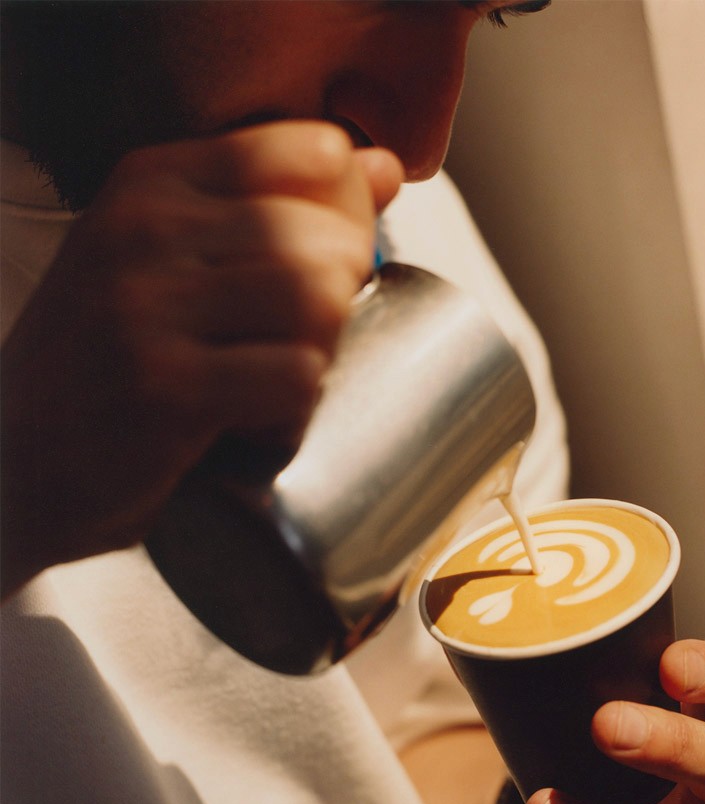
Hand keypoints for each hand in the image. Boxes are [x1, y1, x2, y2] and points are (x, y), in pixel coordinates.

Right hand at [1, 121, 403, 597]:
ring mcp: (150, 304)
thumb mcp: (168, 265)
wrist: (14, 465)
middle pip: (329, 238)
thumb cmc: (105, 370)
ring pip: (319, 302)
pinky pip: (297, 379)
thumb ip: (272, 212)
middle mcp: (147, 228)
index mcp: (154, 180)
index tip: (322, 277)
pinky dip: (296, 417)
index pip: (313, 154)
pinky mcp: (166, 385)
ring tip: (272, 392)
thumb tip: (385, 169)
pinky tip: (254, 430)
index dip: (350, 222)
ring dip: (319, 360)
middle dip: (342, 308)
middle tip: (292, 355)